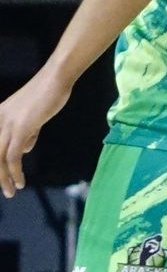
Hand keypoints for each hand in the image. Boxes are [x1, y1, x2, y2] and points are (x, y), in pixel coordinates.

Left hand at [0, 69, 71, 198]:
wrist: (56, 80)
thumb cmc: (48, 94)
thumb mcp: (33, 117)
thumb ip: (27, 133)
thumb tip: (23, 150)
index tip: (3, 179)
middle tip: (6, 191)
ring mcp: (7, 123)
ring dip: (5, 178)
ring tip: (11, 191)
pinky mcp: (21, 128)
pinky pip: (13, 155)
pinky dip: (15, 171)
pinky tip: (20, 181)